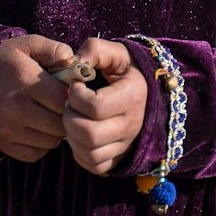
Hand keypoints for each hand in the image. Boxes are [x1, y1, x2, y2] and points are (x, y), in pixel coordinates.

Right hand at [0, 34, 72, 162]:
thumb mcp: (28, 44)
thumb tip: (76, 65)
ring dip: (55, 131)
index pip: (64, 100)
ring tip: (47, 114)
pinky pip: (35, 154)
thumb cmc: (5, 60)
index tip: (68, 91)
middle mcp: (16, 109)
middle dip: (66, 115)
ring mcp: (8, 130)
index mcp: (25, 82)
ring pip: (51, 142)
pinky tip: (36, 127)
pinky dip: (41, 144)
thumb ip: (55, 49)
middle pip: (60, 124)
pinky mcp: (2, 144)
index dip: (72, 96)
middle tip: (59, 105)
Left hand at [62, 37, 148, 175]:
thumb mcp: (114, 52)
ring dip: (72, 135)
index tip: (76, 85)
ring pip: (89, 153)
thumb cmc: (124, 69)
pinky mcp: (118, 158)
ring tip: (74, 117)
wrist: (145, 91)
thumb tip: (73, 65)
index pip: (95, 106)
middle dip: (70, 117)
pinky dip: (79, 152)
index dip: (76, 95)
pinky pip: (93, 165)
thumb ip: (93, 50)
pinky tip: (79, 133)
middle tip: (70, 104)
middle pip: (89, 134)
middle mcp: (132, 125)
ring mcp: (126, 145)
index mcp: (132, 96)